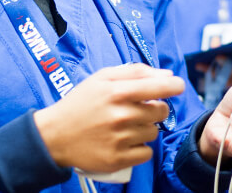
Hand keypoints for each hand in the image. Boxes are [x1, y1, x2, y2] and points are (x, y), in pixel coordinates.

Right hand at [33, 63, 183, 173]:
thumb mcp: (102, 78)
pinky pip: (146, 153)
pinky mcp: (117, 159)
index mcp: (117, 92)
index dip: (174, 86)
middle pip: (160, 111)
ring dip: (146, 128)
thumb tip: (167, 75)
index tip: (178, 86)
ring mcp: (119, 139)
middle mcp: (120, 115)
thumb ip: (135, 72)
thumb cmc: (80, 103)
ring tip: (126, 126)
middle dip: (155, 108)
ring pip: (154, 132)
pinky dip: (140, 148)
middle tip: (138, 109)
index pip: (158, 87)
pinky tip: (125, 142)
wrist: (53, 136)